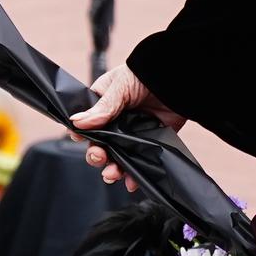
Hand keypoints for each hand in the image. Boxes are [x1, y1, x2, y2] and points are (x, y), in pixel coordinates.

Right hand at [72, 63, 186, 192]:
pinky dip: (134, 175)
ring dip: (112, 170)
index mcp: (103, 105)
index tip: (82, 141)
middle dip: (96, 156)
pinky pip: (139, 162)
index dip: (83, 136)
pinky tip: (131, 181)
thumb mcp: (120, 86)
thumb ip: (102, 107)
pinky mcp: (151, 141)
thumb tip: (77, 122)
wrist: (179, 78)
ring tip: (112, 174)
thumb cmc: (145, 73)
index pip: (87, 126)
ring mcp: (133, 133)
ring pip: (117, 158)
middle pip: (100, 146)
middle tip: (100, 157)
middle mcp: (116, 122)